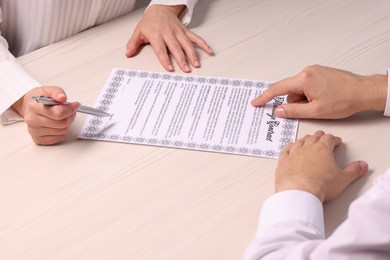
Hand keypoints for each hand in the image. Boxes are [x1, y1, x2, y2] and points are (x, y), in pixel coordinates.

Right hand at [11, 87, 79, 144]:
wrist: (29, 106)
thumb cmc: (39, 99)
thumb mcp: (47, 90)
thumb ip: (57, 92)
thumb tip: (62, 98)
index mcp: (33, 107)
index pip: (58, 113)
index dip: (70, 109)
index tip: (75, 105)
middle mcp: (32, 120)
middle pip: (62, 123)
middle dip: (69, 116)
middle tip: (70, 111)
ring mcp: (34, 131)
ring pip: (62, 131)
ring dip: (66, 124)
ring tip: (62, 117)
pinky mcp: (38, 139)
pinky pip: (59, 138)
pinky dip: (62, 132)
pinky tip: (58, 125)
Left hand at [126, 4, 212, 72]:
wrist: (160, 8)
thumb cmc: (150, 22)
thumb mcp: (139, 32)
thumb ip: (133, 44)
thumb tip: (128, 53)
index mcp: (156, 35)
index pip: (161, 49)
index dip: (166, 59)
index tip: (170, 68)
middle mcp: (168, 33)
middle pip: (176, 48)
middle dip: (182, 59)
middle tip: (186, 69)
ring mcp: (178, 32)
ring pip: (187, 44)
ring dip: (192, 54)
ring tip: (196, 64)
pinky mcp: (185, 31)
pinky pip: (196, 38)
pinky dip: (203, 44)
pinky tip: (209, 51)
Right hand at [251, 65, 387, 118]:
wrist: (363, 91)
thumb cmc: (344, 99)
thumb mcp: (315, 111)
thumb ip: (293, 111)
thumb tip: (278, 111)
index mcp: (304, 79)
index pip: (278, 89)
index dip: (265, 98)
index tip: (255, 102)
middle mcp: (307, 71)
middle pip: (290, 91)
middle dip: (296, 103)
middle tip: (312, 109)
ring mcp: (313, 71)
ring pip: (299, 90)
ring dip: (305, 100)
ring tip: (322, 103)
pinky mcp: (319, 73)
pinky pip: (307, 86)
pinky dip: (310, 95)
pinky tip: (323, 98)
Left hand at [275, 130, 367, 202]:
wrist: (299, 193)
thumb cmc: (319, 186)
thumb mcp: (343, 179)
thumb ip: (354, 170)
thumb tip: (361, 166)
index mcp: (322, 149)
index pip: (329, 138)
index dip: (334, 139)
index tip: (336, 141)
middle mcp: (307, 148)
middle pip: (314, 137)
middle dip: (320, 136)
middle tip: (323, 137)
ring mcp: (293, 154)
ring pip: (299, 141)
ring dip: (305, 139)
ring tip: (308, 139)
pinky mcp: (283, 162)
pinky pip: (285, 150)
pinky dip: (288, 147)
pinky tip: (289, 146)